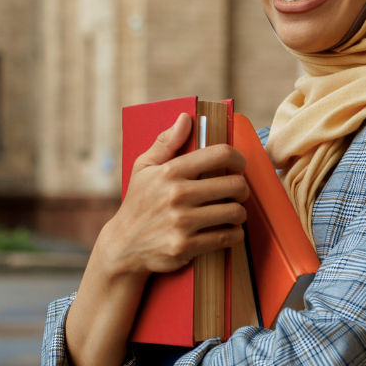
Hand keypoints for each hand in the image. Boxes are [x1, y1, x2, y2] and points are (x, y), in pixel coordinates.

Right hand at [101, 113, 250, 277]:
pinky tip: (227, 230)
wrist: (122, 247)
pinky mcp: (185, 247)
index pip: (220, 155)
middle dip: (242, 189)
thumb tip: (185, 118)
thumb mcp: (143, 169)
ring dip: (239, 213)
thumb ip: (166, 143)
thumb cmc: (138, 203)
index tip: (239, 165)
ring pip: (235, 212)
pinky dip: (234, 234)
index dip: (238, 158)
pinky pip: (228, 237)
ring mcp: (181, 222)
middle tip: (238, 192)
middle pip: (235, 185)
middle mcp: (176, 195)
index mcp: (169, 172)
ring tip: (231, 212)